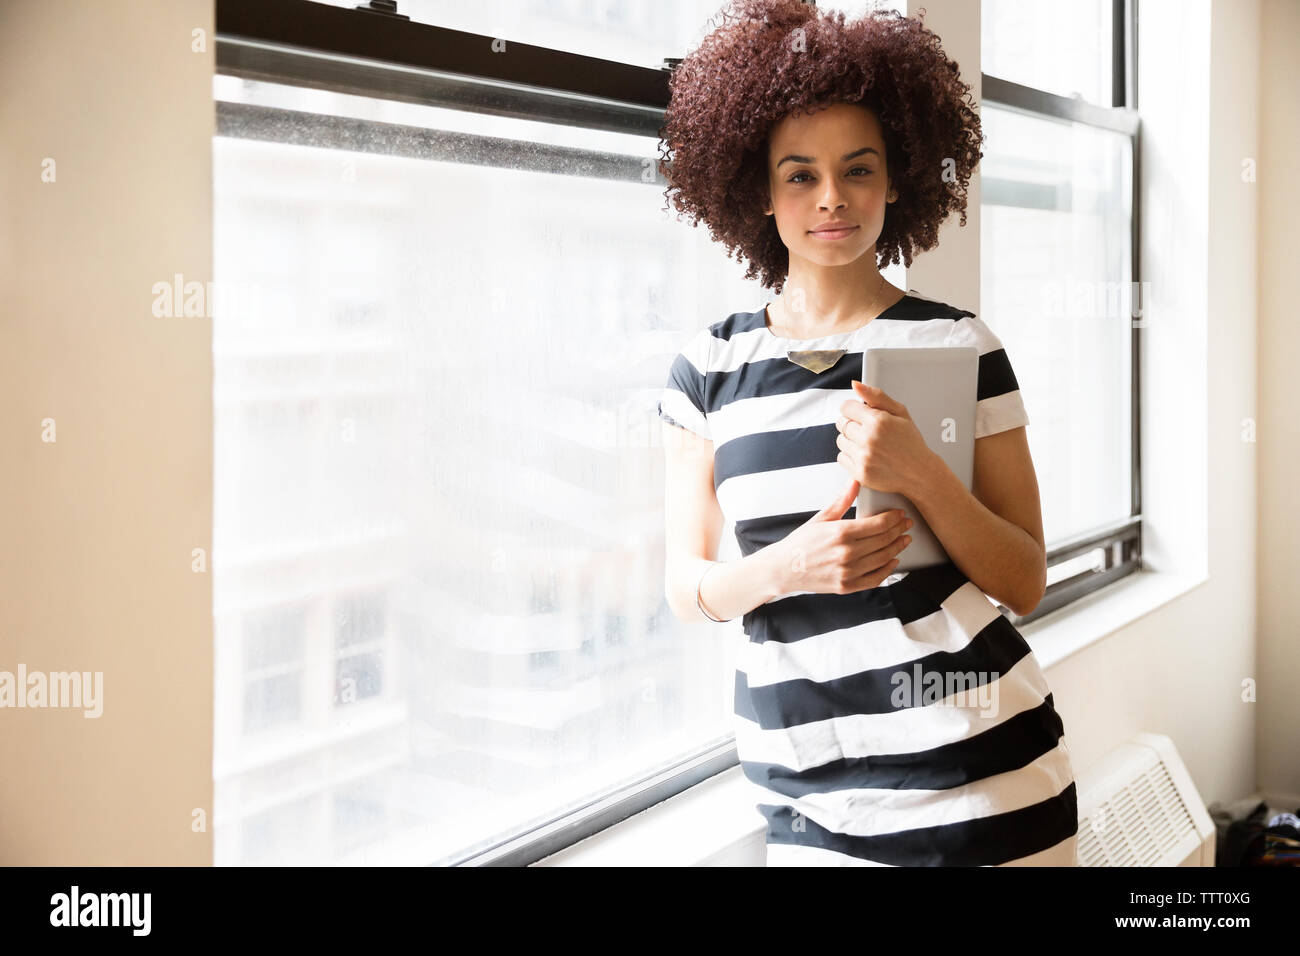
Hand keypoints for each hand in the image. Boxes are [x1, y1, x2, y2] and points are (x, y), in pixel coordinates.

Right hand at [765, 478, 912, 595]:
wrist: (784, 568)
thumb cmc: (802, 542)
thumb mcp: (821, 518)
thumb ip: (842, 500)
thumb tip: (855, 480)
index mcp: (841, 532)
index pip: (879, 524)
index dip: (894, 519)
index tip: (900, 514)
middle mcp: (847, 553)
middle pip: (885, 540)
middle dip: (900, 531)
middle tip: (907, 525)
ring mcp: (848, 571)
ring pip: (884, 558)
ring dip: (898, 548)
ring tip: (903, 540)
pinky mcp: (847, 586)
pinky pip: (876, 579)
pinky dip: (888, 570)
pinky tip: (892, 561)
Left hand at [835, 380, 935, 493]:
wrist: (919, 472)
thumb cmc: (911, 442)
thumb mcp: (900, 412)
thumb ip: (876, 396)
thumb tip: (856, 385)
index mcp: (878, 421)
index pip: (846, 407)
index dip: (853, 409)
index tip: (860, 413)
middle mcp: (868, 439)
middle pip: (842, 423)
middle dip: (853, 424)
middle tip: (868, 430)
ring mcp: (863, 457)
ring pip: (840, 440)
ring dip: (851, 440)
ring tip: (868, 443)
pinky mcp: (859, 473)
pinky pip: (841, 457)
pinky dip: (850, 456)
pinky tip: (866, 454)